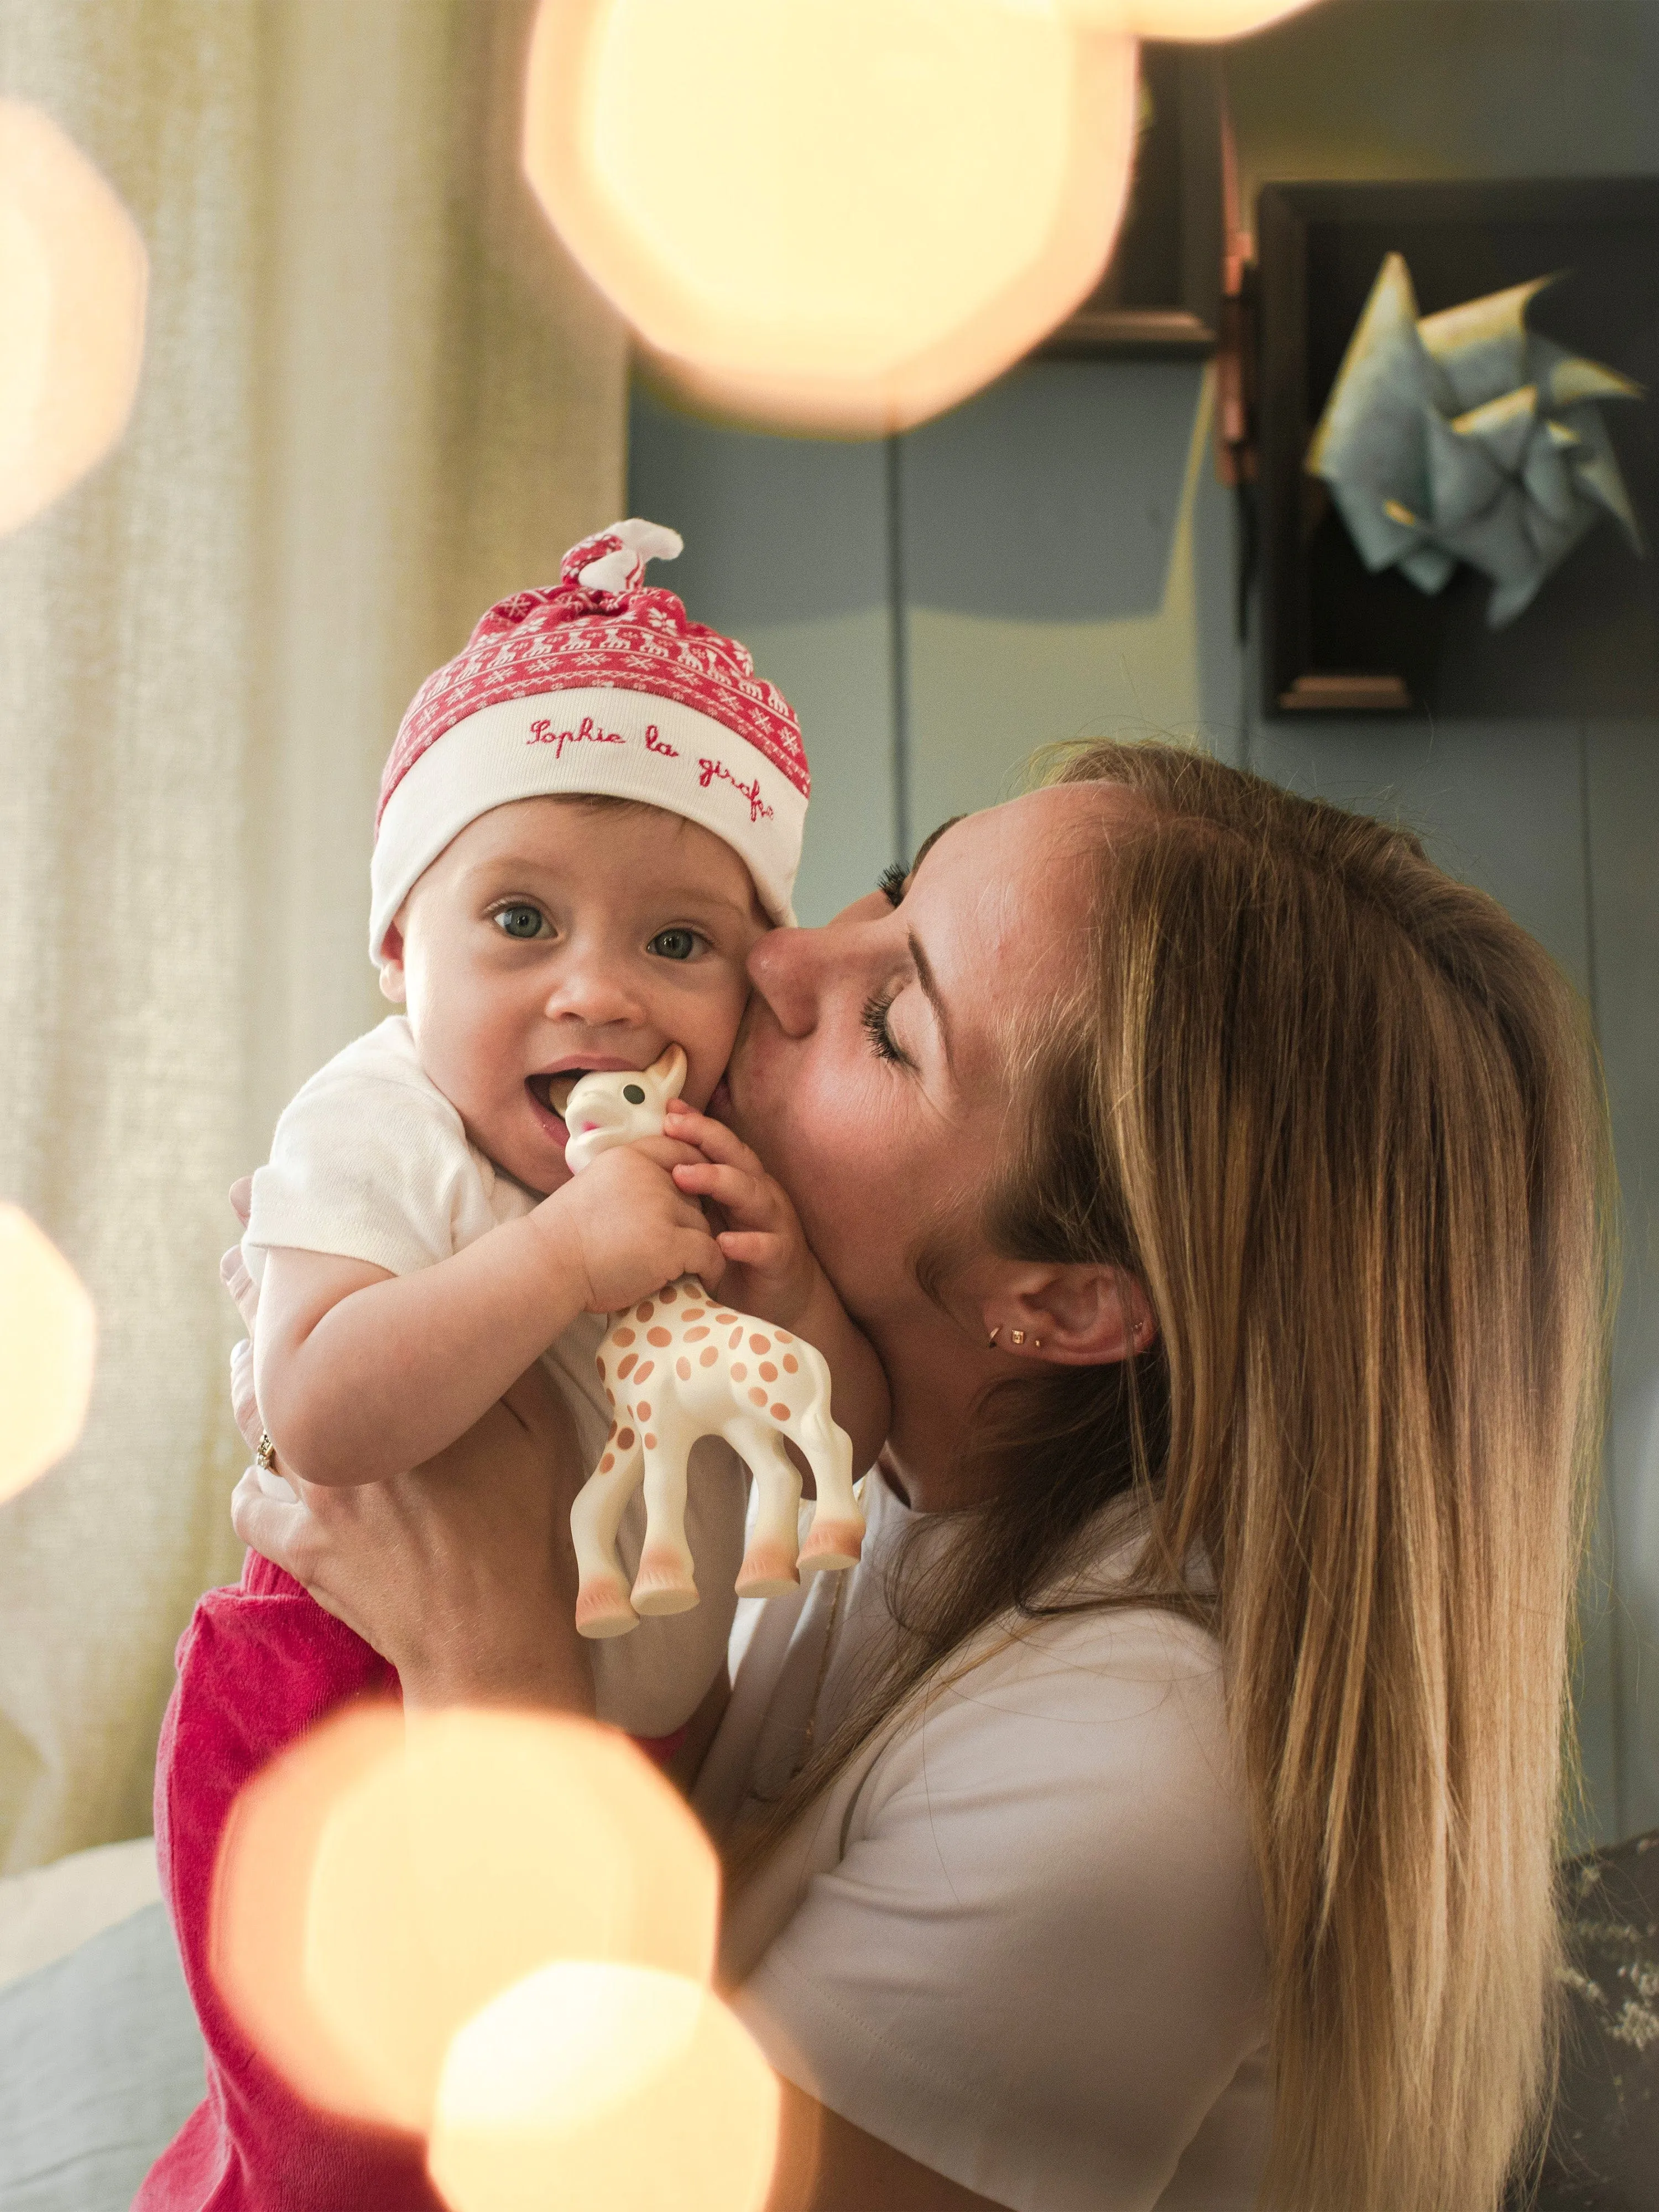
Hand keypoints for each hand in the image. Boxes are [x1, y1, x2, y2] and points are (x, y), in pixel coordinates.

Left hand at [222, 1179, 592, 1710]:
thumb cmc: (527, 1525)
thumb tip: (491, 1295)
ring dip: (254, 1383)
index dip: (285, 1253)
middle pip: (272, 1348)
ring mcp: (314, 1490)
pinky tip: (276, 1471)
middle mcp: (343, 1431)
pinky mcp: (302, 1547)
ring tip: (252, 1354)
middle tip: (239, 1254)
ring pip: (256, 1417)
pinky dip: (263, 1482)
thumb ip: (502, 1360)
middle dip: (255, 1296)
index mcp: (401, 1391)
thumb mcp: (541, 1424)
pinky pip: (255, 1499)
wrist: (492, 1632)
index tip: (258, 1206)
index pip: (328, 1303)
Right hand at [534, 1137, 723, 1311]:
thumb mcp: (595, 1186)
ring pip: (703, 1223)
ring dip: (697, 1245)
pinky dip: (711, 1266)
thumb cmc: (563, 1238)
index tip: (697, 1194)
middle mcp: (648, 1176)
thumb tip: (660, 1188)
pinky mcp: (668, 1242)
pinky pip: (710, 1252)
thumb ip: (627, 1181)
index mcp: (628, 1158)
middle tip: (681, 1242)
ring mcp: (660, 1208)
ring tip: (688, 1265)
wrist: (546, 1264)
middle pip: (694, 1192)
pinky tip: (703, 1277)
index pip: (677, 1150)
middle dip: (690, 1218)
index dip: (694, 1171)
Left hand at [663, 1103, 818, 1326]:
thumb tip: (645, 1167)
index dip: (698, 1125)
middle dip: (706, 1138)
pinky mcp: (782, 1258)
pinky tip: (723, 1243)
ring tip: (683, 1176)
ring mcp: (775, 1224)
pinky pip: (767, 1247)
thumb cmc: (738, 1255)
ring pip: (752, 1194)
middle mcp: (762, 1194)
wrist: (782, 1301)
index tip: (668, 1109)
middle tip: (672, 1126)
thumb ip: (690, 1195)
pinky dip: (746, 1243)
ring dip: (719, 1181)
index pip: (721, 1145)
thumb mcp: (710, 1219)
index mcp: (743, 1181)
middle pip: (737, 1157)